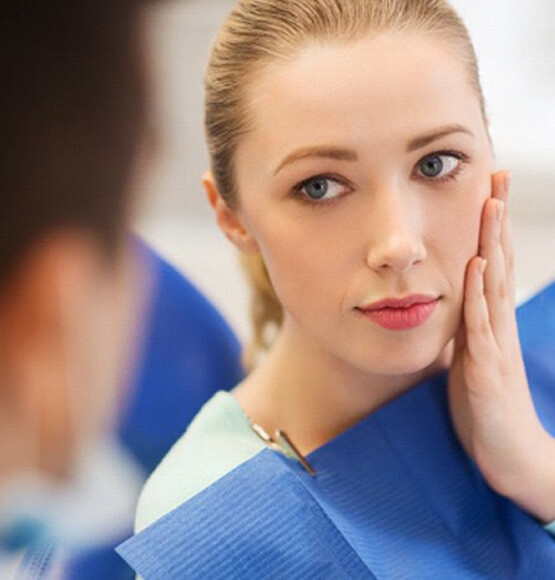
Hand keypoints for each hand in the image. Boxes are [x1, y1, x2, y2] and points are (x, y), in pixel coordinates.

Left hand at [448, 171, 554, 522]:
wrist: (508, 455)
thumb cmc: (485, 408)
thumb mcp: (470, 362)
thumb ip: (464, 333)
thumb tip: (449, 309)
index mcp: (489, 323)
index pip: (491, 266)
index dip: (491, 230)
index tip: (488, 192)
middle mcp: (496, 325)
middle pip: (497, 263)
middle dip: (495, 221)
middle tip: (496, 177)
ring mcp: (494, 344)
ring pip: (492, 284)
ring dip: (489, 244)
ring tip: (489, 205)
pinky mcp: (486, 369)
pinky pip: (480, 326)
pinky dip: (476, 294)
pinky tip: (473, 267)